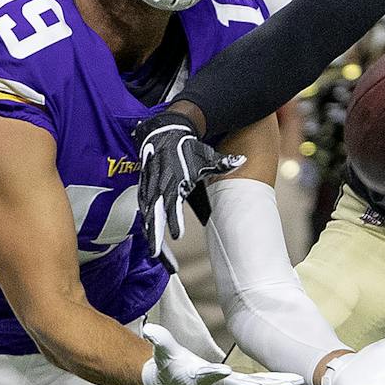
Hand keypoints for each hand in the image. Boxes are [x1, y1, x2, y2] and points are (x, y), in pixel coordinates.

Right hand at [135, 110, 244, 254]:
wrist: (166, 131)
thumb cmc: (188, 147)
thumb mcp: (205, 156)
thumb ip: (222, 162)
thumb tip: (241, 160)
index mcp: (175, 180)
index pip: (173, 204)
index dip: (174, 220)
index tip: (177, 235)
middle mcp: (160, 185)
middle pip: (154, 213)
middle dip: (155, 233)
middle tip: (156, 252)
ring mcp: (150, 186)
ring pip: (147, 213)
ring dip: (149, 231)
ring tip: (154, 251)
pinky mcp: (145, 186)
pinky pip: (144, 207)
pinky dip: (146, 222)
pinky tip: (149, 236)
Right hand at [140, 321, 301, 384]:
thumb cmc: (169, 365)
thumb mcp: (162, 352)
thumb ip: (160, 340)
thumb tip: (149, 328)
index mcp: (197, 377)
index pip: (207, 375)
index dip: (215, 374)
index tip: (225, 371)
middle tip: (279, 384)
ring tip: (295, 381)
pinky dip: (276, 384)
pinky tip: (293, 380)